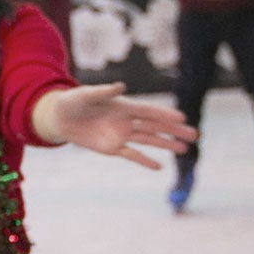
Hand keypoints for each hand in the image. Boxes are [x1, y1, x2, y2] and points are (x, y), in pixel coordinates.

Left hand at [31, 83, 195, 168]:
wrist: (59, 118)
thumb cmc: (73, 102)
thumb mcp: (85, 95)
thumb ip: (103, 92)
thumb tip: (121, 86)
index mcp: (123, 106)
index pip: (148, 111)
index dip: (164, 113)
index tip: (182, 117)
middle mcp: (127, 121)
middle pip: (154, 126)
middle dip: (174, 131)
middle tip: (194, 135)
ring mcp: (121, 135)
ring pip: (148, 140)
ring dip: (165, 145)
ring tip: (184, 150)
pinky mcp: (112, 148)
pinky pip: (131, 155)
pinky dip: (144, 161)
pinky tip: (159, 167)